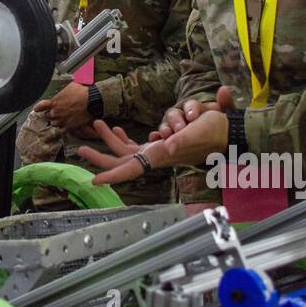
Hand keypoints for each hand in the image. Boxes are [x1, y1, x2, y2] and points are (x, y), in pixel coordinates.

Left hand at [32, 82, 92, 131]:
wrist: (92, 101)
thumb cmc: (82, 92)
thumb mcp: (71, 86)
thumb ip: (64, 90)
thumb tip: (67, 88)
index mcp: (54, 102)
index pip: (40, 107)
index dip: (38, 108)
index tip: (37, 109)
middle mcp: (56, 112)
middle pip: (47, 116)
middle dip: (51, 114)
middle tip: (56, 112)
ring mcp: (62, 120)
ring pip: (54, 124)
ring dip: (57, 121)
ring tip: (62, 119)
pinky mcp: (69, 127)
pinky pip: (62, 130)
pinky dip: (63, 128)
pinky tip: (66, 126)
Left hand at [77, 86, 235, 187]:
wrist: (225, 132)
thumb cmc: (211, 134)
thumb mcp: (196, 134)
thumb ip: (181, 140)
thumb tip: (166, 144)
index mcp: (160, 156)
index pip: (131, 170)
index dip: (112, 176)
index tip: (94, 181)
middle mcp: (154, 156)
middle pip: (121, 161)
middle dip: (101, 156)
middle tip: (81, 150)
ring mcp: (155, 152)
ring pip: (125, 150)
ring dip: (109, 139)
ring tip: (96, 124)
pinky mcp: (158, 145)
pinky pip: (135, 144)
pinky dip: (123, 138)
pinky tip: (116, 130)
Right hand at [151, 86, 236, 141]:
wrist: (219, 144)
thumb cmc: (222, 129)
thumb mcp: (226, 117)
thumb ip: (226, 104)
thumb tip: (223, 89)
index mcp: (196, 110)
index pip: (191, 105)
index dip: (191, 109)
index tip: (194, 117)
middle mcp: (182, 117)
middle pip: (174, 114)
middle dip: (175, 121)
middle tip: (180, 128)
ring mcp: (174, 129)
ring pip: (166, 125)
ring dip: (164, 128)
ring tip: (165, 134)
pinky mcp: (169, 141)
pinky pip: (160, 138)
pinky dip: (156, 138)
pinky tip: (153, 139)